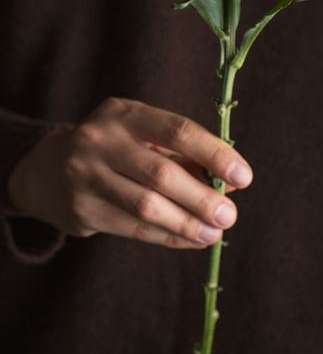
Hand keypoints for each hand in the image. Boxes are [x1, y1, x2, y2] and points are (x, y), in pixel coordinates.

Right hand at [6, 97, 252, 249]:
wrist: (47, 169)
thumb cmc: (114, 150)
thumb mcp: (144, 138)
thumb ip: (186, 156)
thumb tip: (229, 184)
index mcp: (124, 113)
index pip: (178, 130)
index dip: (214, 154)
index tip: (243, 177)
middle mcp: (100, 140)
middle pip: (161, 173)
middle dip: (202, 197)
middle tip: (230, 215)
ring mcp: (85, 175)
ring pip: (146, 206)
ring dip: (187, 223)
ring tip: (214, 233)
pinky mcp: (80, 209)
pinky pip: (133, 228)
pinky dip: (168, 236)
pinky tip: (191, 240)